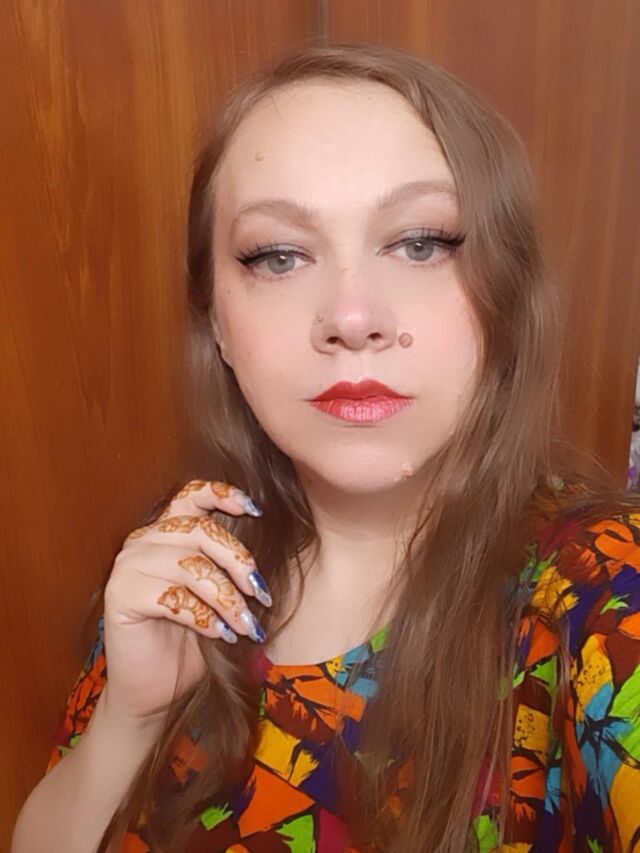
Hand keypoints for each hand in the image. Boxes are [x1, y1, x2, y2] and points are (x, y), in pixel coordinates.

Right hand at [101, 479, 269, 721]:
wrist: (156, 693)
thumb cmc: (191, 642)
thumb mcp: (217, 595)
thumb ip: (228, 565)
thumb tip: (269, 546)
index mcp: (167, 532)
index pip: (191, 495)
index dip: (223, 495)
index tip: (256, 511)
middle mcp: (143, 541)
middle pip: (200, 531)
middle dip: (238, 561)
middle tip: (261, 594)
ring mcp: (127, 567)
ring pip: (189, 566)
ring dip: (226, 598)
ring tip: (247, 626)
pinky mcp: (119, 596)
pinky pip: (172, 597)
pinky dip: (203, 617)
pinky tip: (220, 634)